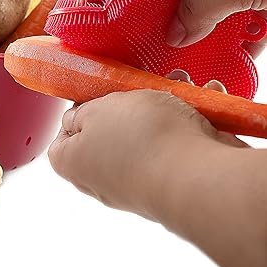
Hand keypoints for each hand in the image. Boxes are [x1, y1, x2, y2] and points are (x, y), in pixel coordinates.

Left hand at [48, 90, 245, 219]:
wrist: (199, 177)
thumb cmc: (141, 138)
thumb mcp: (97, 109)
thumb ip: (81, 113)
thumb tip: (77, 121)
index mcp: (75, 165)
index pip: (62, 141)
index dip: (76, 114)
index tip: (96, 95)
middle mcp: (104, 180)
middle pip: (108, 134)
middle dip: (128, 103)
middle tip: (142, 84)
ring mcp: (141, 183)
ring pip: (149, 135)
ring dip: (165, 106)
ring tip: (180, 83)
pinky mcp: (177, 181)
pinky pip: (178, 145)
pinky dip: (190, 121)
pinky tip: (204, 98)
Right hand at [83, 0, 266, 54]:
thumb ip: (201, 5)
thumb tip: (175, 35)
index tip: (86, 7)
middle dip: (150, 14)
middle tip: (121, 44)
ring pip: (198, 4)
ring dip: (188, 33)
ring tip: (162, 60)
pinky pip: (230, 17)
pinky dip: (224, 41)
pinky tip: (211, 63)